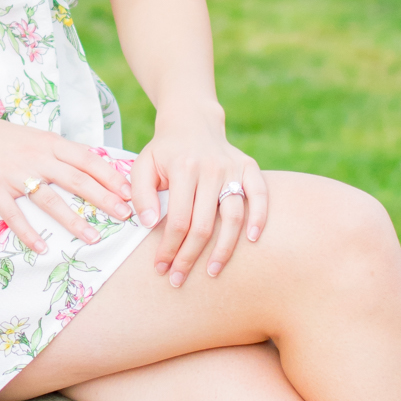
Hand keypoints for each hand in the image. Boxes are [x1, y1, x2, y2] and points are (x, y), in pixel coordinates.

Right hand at [0, 98, 134, 254]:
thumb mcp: (30, 137)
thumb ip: (54, 152)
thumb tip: (83, 167)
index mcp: (47, 142)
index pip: (87, 159)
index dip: (110, 176)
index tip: (130, 192)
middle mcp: (35, 156)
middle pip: (77, 179)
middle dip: (104, 199)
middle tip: (125, 216)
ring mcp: (14, 173)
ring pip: (50, 199)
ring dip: (73, 220)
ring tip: (93, 238)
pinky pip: (14, 214)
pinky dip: (28, 232)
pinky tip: (42, 247)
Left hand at [130, 107, 267, 287]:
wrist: (191, 122)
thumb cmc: (163, 151)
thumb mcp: (142, 166)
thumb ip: (140, 194)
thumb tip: (150, 224)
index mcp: (183, 168)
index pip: (178, 220)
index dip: (169, 248)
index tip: (161, 267)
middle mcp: (211, 168)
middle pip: (204, 225)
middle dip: (190, 257)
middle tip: (179, 279)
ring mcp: (233, 168)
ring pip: (233, 217)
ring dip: (224, 249)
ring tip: (213, 272)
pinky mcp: (250, 166)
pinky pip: (260, 195)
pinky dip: (259, 217)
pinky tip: (251, 240)